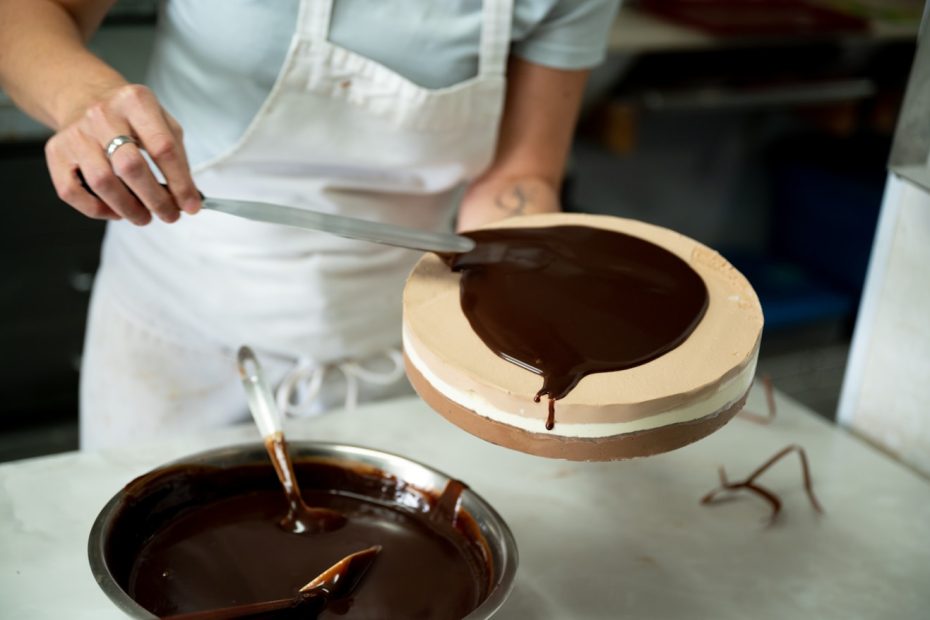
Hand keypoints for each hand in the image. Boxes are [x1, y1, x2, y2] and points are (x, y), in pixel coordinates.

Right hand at [44, 84, 200, 224]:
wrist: (87, 98)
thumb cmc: (132, 118)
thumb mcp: (164, 124)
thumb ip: (178, 159)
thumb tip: (188, 199)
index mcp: (136, 102)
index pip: (163, 149)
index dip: (180, 183)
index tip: (191, 206)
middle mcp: (102, 114)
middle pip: (131, 167)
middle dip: (155, 200)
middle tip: (169, 216)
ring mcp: (76, 133)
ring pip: (102, 183)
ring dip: (129, 209)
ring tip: (144, 217)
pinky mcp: (56, 151)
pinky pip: (73, 191)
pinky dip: (97, 210)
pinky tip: (116, 211)